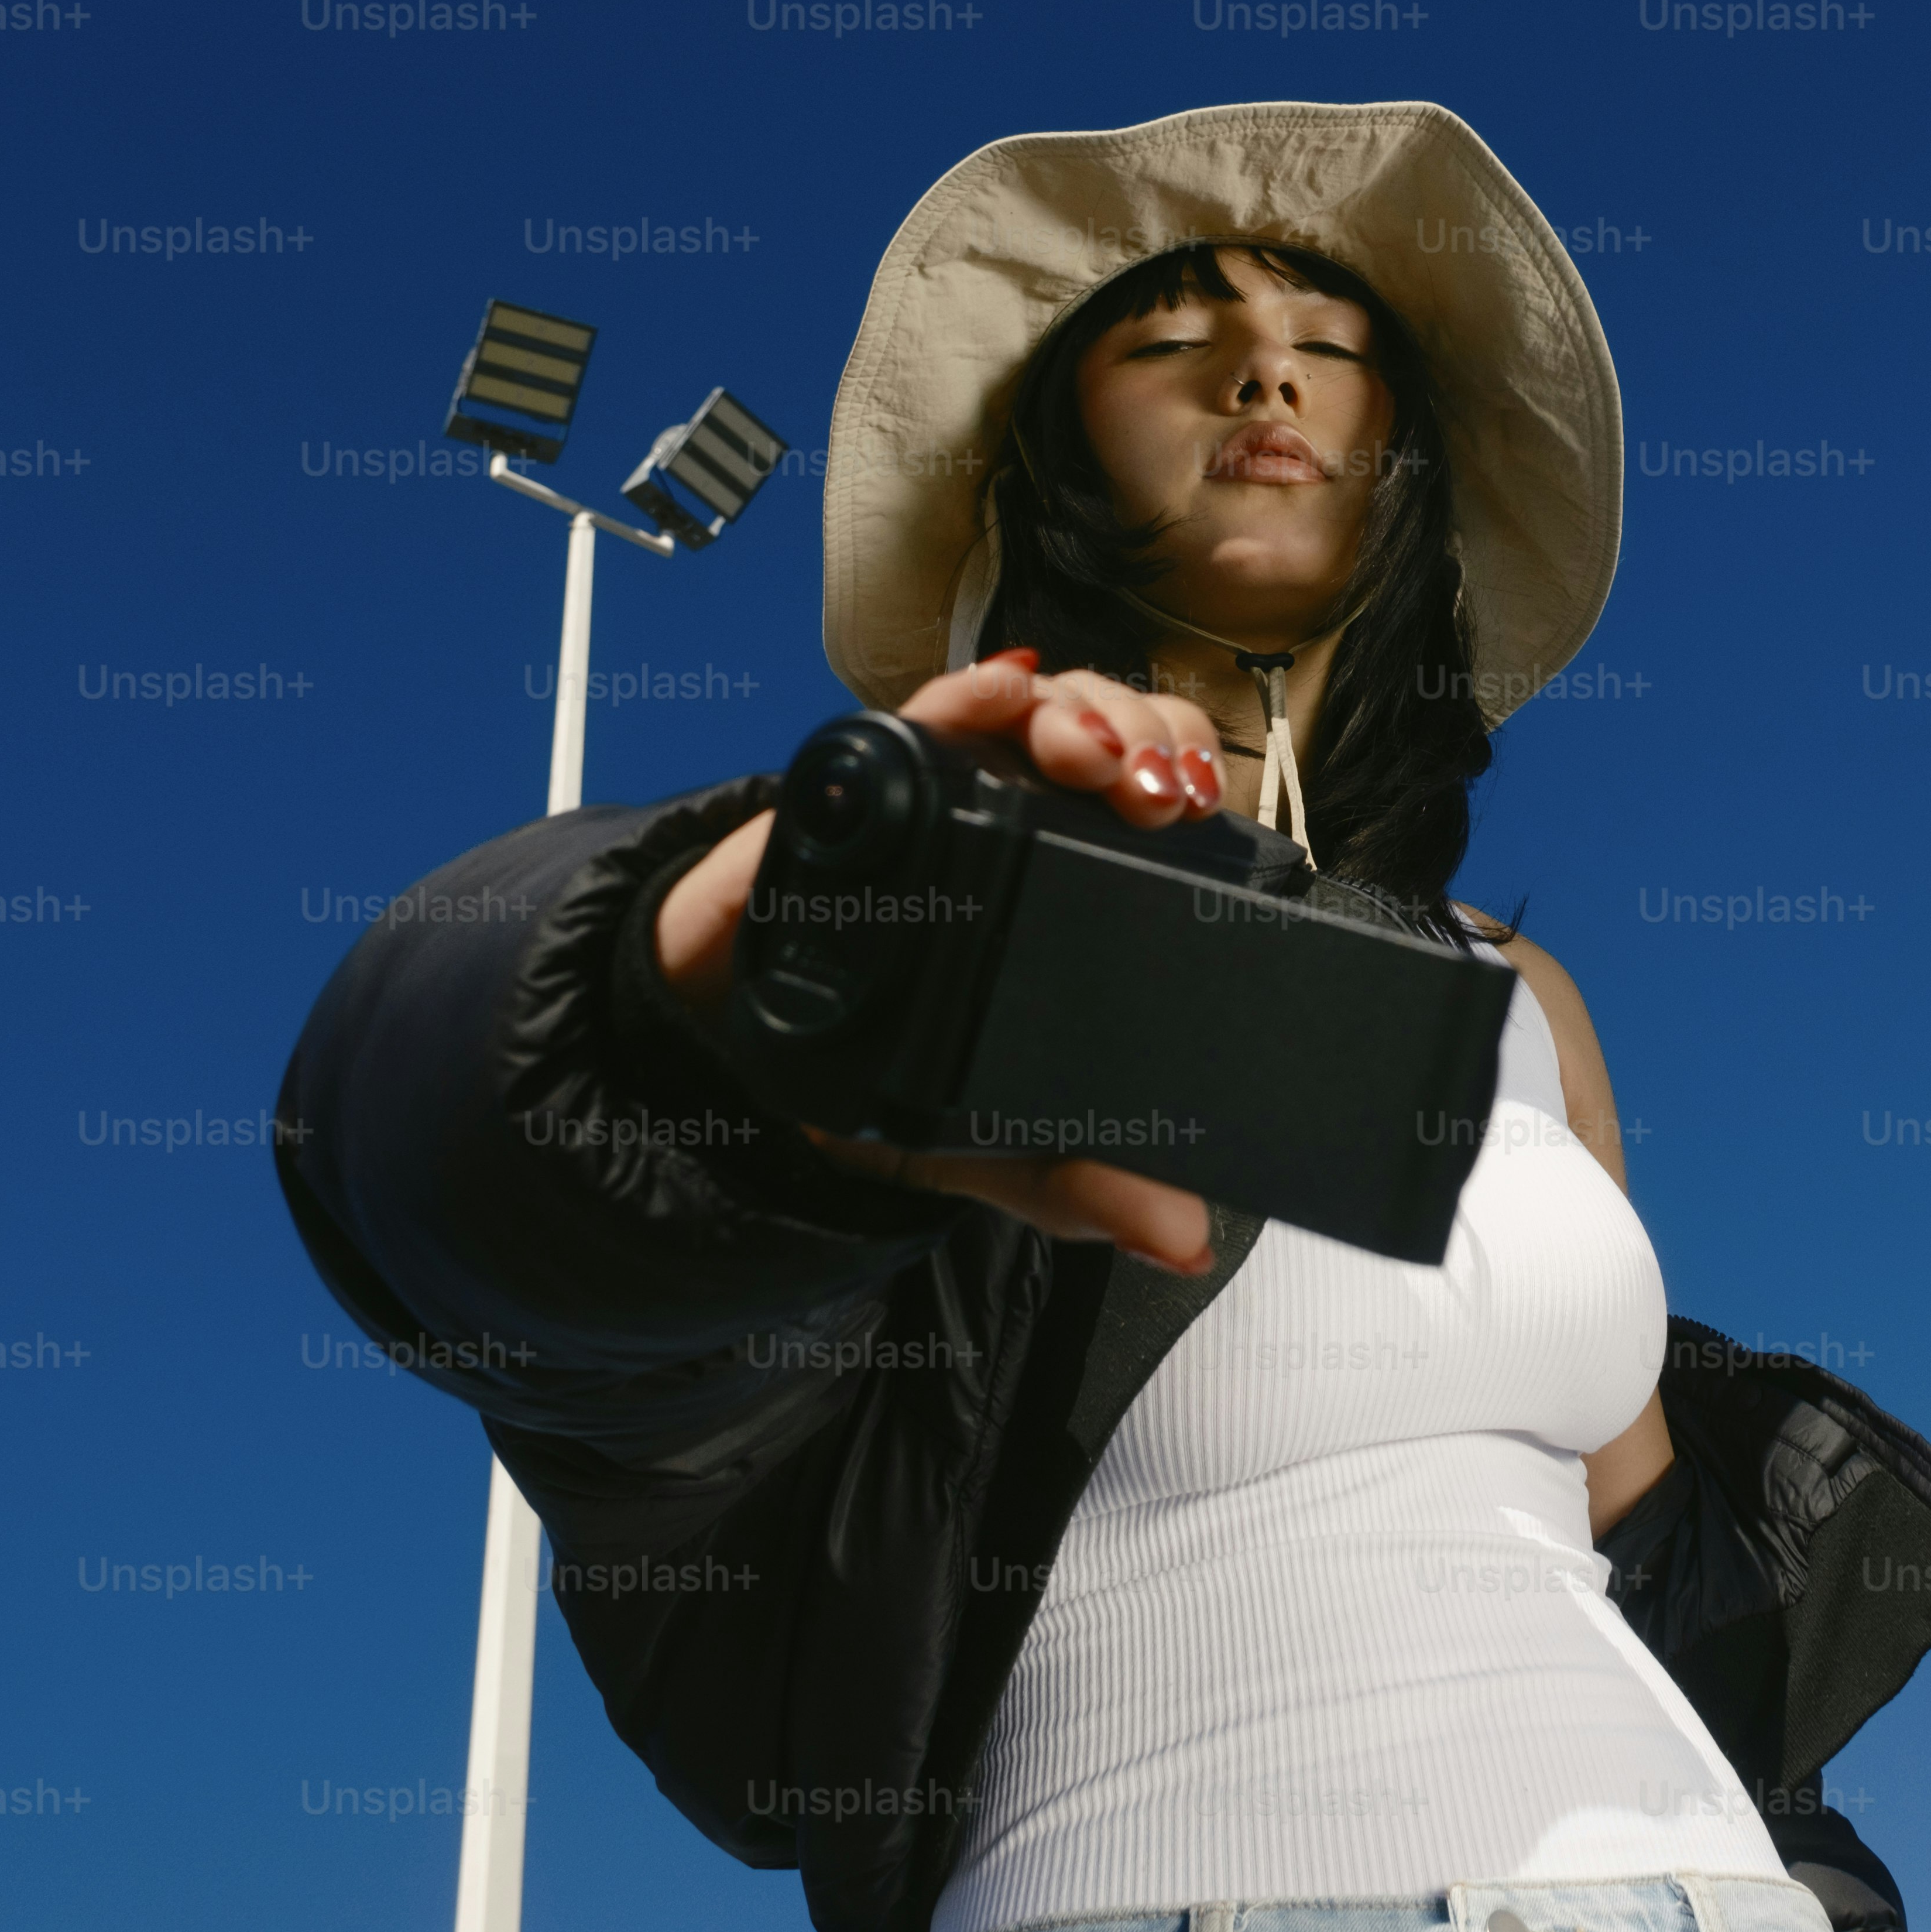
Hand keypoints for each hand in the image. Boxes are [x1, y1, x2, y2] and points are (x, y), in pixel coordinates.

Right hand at [646, 650, 1226, 1274]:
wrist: (727, 1062)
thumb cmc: (864, 1076)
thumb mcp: (990, 1150)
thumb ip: (1084, 1187)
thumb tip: (1181, 1239)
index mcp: (1077, 888)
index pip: (1165, 801)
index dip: (1196, 783)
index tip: (1203, 813)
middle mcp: (1024, 824)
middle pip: (1123, 733)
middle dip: (1153, 739)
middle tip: (1154, 795)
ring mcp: (947, 791)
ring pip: (1045, 704)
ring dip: (1082, 711)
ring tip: (1090, 756)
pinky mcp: (865, 782)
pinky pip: (928, 712)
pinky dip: (971, 691)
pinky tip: (1001, 692)